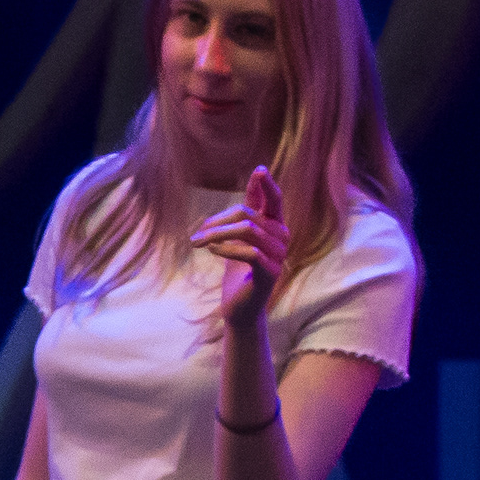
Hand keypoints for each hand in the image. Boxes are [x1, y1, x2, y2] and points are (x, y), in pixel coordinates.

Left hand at [189, 165, 290, 333]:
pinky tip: (212, 251)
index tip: (259, 170)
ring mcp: (278, 257)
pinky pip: (250, 252)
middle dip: (219, 220)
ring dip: (217, 234)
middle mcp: (282, 240)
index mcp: (275, 228)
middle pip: (250, 215)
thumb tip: (254, 182)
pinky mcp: (269, 274)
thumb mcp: (238, 239)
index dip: (267, 185)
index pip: (275, 201)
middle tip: (197, 233)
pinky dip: (227, 249)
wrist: (238, 309)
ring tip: (199, 242)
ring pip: (249, 231)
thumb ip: (245, 214)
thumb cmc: (237, 272)